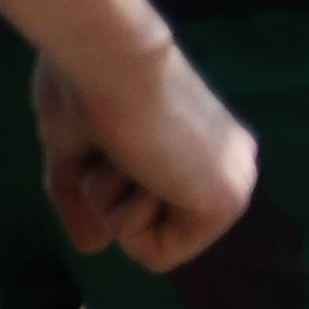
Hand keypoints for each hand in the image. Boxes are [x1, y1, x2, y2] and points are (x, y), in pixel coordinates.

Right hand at [37, 30, 262, 280]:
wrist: (104, 52)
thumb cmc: (85, 81)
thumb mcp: (76, 146)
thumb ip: (84, 198)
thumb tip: (91, 248)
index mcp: (206, 147)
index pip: (155, 201)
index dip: (109, 185)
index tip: (106, 140)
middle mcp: (230, 167)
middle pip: (155, 224)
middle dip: (111, 194)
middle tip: (112, 146)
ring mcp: (232, 186)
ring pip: (154, 242)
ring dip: (114, 203)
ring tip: (122, 151)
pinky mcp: (222, 204)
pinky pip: (158, 256)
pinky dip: (126, 223)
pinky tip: (135, 172)